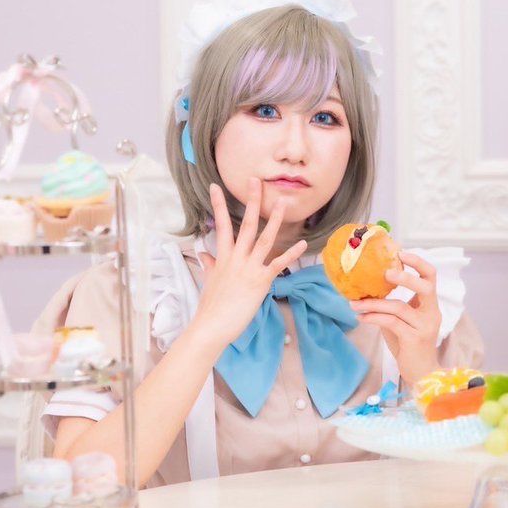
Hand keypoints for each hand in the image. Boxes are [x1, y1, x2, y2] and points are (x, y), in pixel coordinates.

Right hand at [192, 179, 307, 348]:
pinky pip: (278, 264)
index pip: (220, 225)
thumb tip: (205, 255)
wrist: (211, 326)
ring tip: (283, 203)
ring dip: (275, 220)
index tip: (216, 186)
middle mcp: (236, 259)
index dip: (218, 205)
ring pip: (264, 239)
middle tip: (257, 181)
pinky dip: (291, 254)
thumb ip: (210, 265)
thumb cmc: (210, 306)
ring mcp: (248, 269)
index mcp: (223, 257)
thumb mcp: (209, 281)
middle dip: (251, 202)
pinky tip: (303, 244)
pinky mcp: (260, 281)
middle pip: (245, 224)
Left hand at [350, 251, 441, 382]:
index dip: (418, 262)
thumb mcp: (401, 321)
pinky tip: (361, 318)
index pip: (431, 276)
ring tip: (354, 303)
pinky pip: (391, 322)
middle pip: (425, 286)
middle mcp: (432, 313)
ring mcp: (425, 326)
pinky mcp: (414, 338)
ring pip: (399, 306)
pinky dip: (373, 318)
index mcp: (430, 305)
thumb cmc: (409, 345)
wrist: (421, 374)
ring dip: (373, 303)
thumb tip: (367, 290)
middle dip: (404, 276)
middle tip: (384, 272)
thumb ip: (392, 305)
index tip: (400, 252)